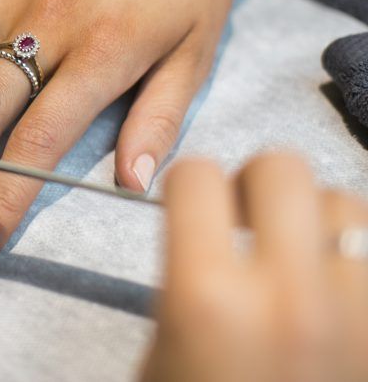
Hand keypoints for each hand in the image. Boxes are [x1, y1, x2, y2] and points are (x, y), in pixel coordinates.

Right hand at [142, 154, 367, 381]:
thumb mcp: (164, 346)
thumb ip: (188, 273)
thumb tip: (212, 224)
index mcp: (207, 298)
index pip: (197, 176)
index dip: (187, 185)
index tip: (192, 204)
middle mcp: (288, 297)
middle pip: (282, 168)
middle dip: (257, 184)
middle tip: (246, 218)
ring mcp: (355, 318)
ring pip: (347, 206)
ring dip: (317, 220)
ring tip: (299, 256)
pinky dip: (350, 260)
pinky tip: (330, 290)